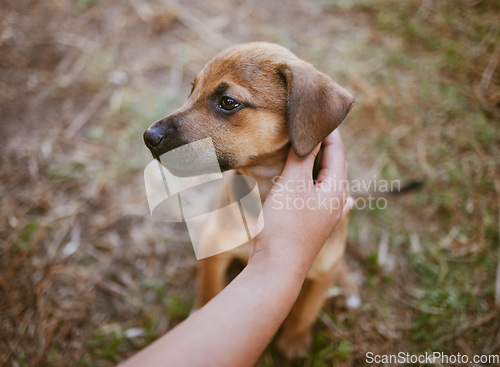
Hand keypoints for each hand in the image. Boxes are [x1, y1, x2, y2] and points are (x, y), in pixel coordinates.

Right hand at [251, 129, 351, 272]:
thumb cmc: (285, 225)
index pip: (337, 153)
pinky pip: (326, 200)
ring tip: (317, 153)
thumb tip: (313, 135)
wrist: (277, 268)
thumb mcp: (292, 184)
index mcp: (336, 190)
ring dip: (325, 166)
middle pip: (337, 168)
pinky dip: (323, 187)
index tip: (322, 114)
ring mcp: (328, 217)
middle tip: (317, 129)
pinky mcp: (316, 228)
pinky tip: (333, 195)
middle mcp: (337, 203)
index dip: (330, 133)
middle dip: (328, 148)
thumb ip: (303, 158)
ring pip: (332, 184)